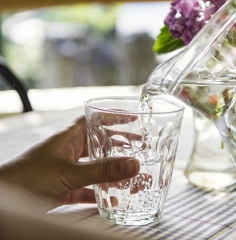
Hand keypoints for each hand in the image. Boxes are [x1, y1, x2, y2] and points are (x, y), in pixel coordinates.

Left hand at [0, 116, 139, 211]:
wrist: (4, 201)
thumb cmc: (27, 178)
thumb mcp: (69, 172)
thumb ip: (101, 170)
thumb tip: (133, 164)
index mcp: (68, 138)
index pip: (93, 120)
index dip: (112, 116)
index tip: (132, 116)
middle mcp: (69, 152)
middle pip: (99, 143)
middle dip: (119, 144)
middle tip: (139, 146)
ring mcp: (67, 171)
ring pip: (95, 167)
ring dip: (112, 170)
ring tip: (131, 171)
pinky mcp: (64, 189)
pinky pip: (88, 189)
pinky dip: (101, 193)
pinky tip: (114, 199)